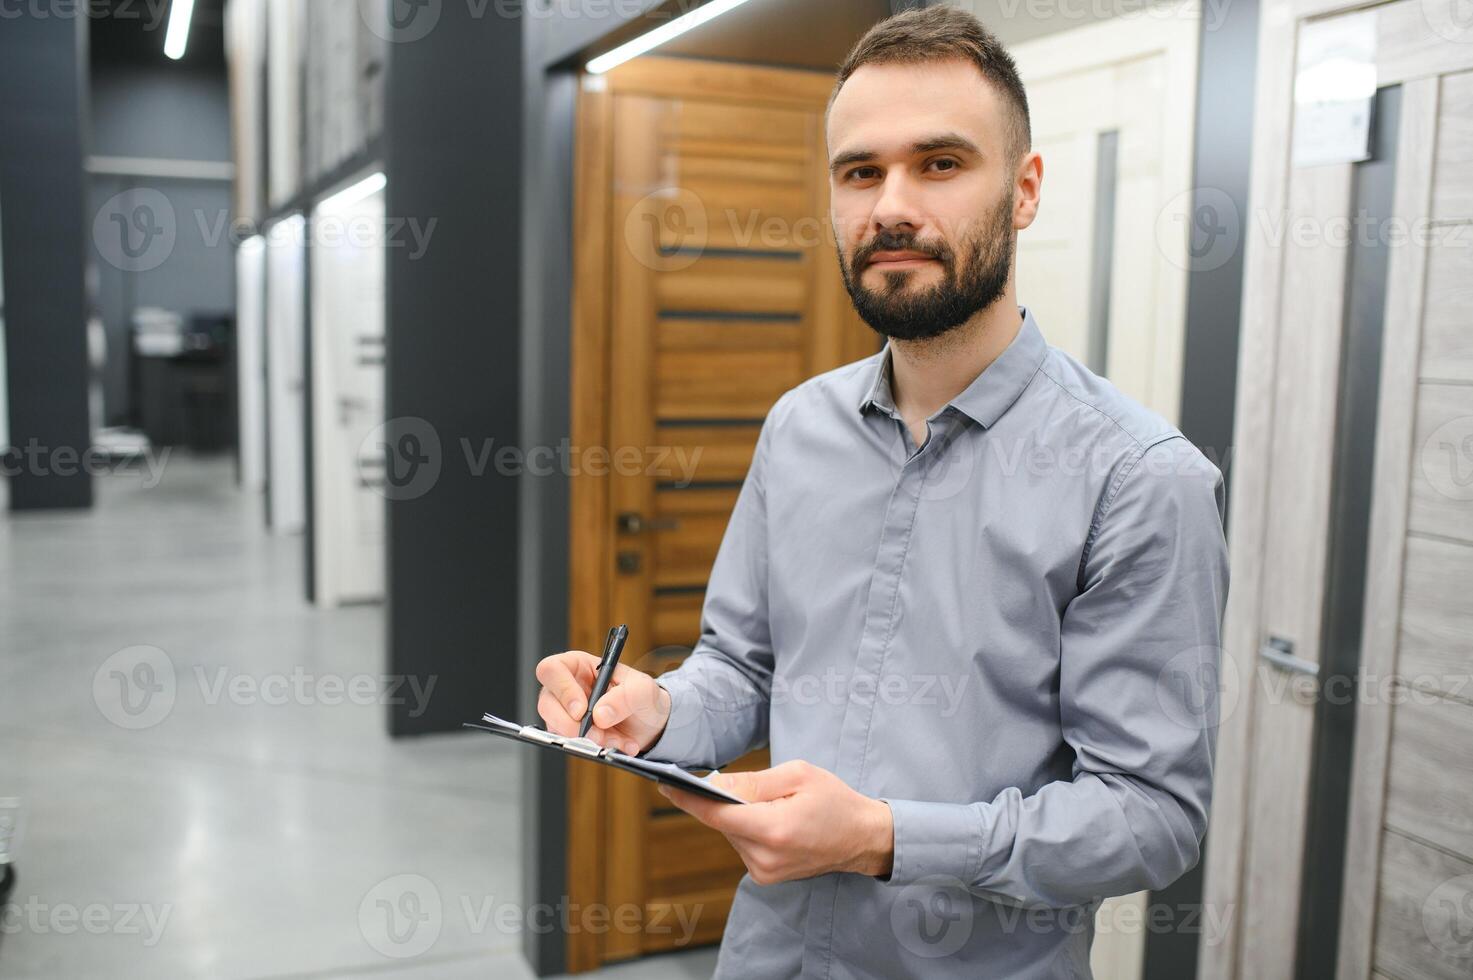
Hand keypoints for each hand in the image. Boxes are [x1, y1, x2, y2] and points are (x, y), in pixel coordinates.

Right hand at [534, 650, 670, 755]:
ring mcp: (566, 713)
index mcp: (579, 666)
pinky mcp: (571, 734)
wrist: (650, 724)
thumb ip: (626, 696)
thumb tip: (600, 714)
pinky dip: (596, 748)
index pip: (552, 669)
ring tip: (614, 738)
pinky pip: (572, 745)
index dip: (562, 689)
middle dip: (569, 724)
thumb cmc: (642, 697)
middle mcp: (567, 688)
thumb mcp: (644, 690)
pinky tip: (617, 744)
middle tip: (594, 733)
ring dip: (586, 739)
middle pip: (546, 703)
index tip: (581, 710)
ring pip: (555, 728)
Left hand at [659, 760, 893, 884]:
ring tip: (768, 802)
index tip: (664, 784)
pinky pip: (742, 844)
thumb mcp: (797, 775)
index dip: (687, 798)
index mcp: (773, 830)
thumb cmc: (834, 800)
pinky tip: (770, 819)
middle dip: (721, 800)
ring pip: (731, 833)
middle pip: (722, 822)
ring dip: (737, 814)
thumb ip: (753, 781)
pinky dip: (747, 828)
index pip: (716, 814)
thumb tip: (713, 783)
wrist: (863, 838)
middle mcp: (765, 857)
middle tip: (731, 780)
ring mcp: (764, 872)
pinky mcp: (765, 876)